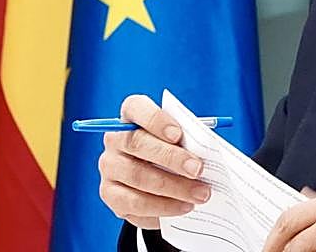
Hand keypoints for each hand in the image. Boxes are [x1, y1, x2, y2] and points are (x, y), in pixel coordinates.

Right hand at [97, 94, 211, 229]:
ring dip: (173, 187)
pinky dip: (163, 207)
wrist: (154, 175)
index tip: (178, 134)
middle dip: (171, 158)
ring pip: (137, 177)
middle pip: (137, 144)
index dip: (156, 120)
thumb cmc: (173, 147)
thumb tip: (205, 152)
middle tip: (198, 169)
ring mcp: (109, 168)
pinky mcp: (110, 195)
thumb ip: (188, 138)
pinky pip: (134, 204)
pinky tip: (183, 207)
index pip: (135, 108)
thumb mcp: (180, 137)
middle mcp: (114, 140)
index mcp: (131, 115)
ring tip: (199, 195)